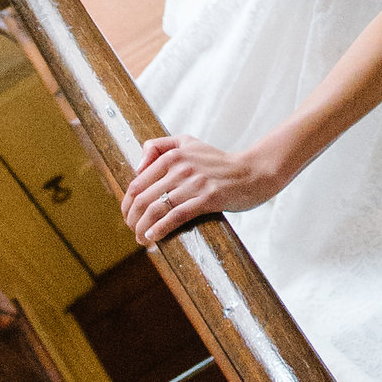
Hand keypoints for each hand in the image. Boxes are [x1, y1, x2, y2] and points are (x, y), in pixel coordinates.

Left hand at [121, 130, 285, 245]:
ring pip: (157, 208)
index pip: (138, 183)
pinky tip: (153, 238)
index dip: (127, 203)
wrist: (254, 172)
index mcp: (173, 154)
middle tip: (133, 231)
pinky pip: (176, 216)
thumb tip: (137, 168)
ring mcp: (194, 183)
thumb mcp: (189, 142)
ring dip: (143, 228)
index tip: (128, 216)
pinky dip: (160, 229)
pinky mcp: (208, 198)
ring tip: (141, 238)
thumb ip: (160, 146)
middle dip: (132, 219)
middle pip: (143, 198)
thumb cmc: (220, 162)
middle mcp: (181, 167)